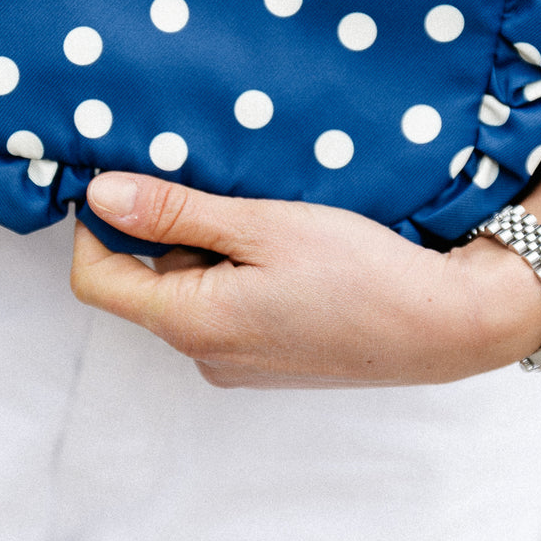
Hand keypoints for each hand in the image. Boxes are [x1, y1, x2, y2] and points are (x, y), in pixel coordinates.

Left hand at [71, 175, 540, 387]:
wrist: (444, 325)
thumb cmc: (359, 271)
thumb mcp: (262, 224)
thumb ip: (175, 211)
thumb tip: (98, 196)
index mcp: (191, 325)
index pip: (96, 279)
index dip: (96, 226)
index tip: (123, 176)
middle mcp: (204, 357)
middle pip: (145, 283)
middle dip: (167, 229)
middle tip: (222, 184)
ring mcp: (237, 364)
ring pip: (189, 291)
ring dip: (210, 246)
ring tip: (268, 215)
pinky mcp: (268, 360)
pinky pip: (226, 307)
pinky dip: (239, 270)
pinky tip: (288, 246)